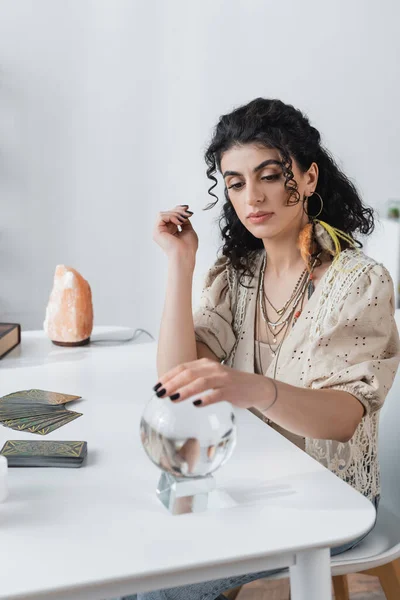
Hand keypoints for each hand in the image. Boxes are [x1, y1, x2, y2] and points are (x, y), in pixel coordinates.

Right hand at [152, 204, 197, 262]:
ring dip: (175, 214)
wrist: (185, 255)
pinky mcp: (156, 231)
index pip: (170, 215)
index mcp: (169, 231)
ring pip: (163, 213)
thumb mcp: (188, 230)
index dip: (178, 210)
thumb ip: (184, 220)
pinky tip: (178, 222)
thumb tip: (183, 211)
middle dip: (178, 211)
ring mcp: (158, 231)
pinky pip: (161, 216)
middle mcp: (162, 231)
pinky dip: (171, 216)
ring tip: (183, 220)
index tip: (188, 209)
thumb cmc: (188, 247)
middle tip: (187, 214)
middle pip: (166, 213)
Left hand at [153, 358, 275, 409]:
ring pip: (201, 382)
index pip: (182, 367)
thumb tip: (171, 391)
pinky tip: (197, 404)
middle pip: (189, 373)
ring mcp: (223, 379)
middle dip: (172, 383)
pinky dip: (206, 399)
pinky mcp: (231, 390)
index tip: (156, 386)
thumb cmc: (229, 385)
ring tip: (173, 399)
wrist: (255, 387)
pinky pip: (217, 394)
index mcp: (206, 364)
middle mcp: (213, 368)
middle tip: (160, 394)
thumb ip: (195, 380)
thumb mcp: (211, 378)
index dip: (168, 376)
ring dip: (185, 390)